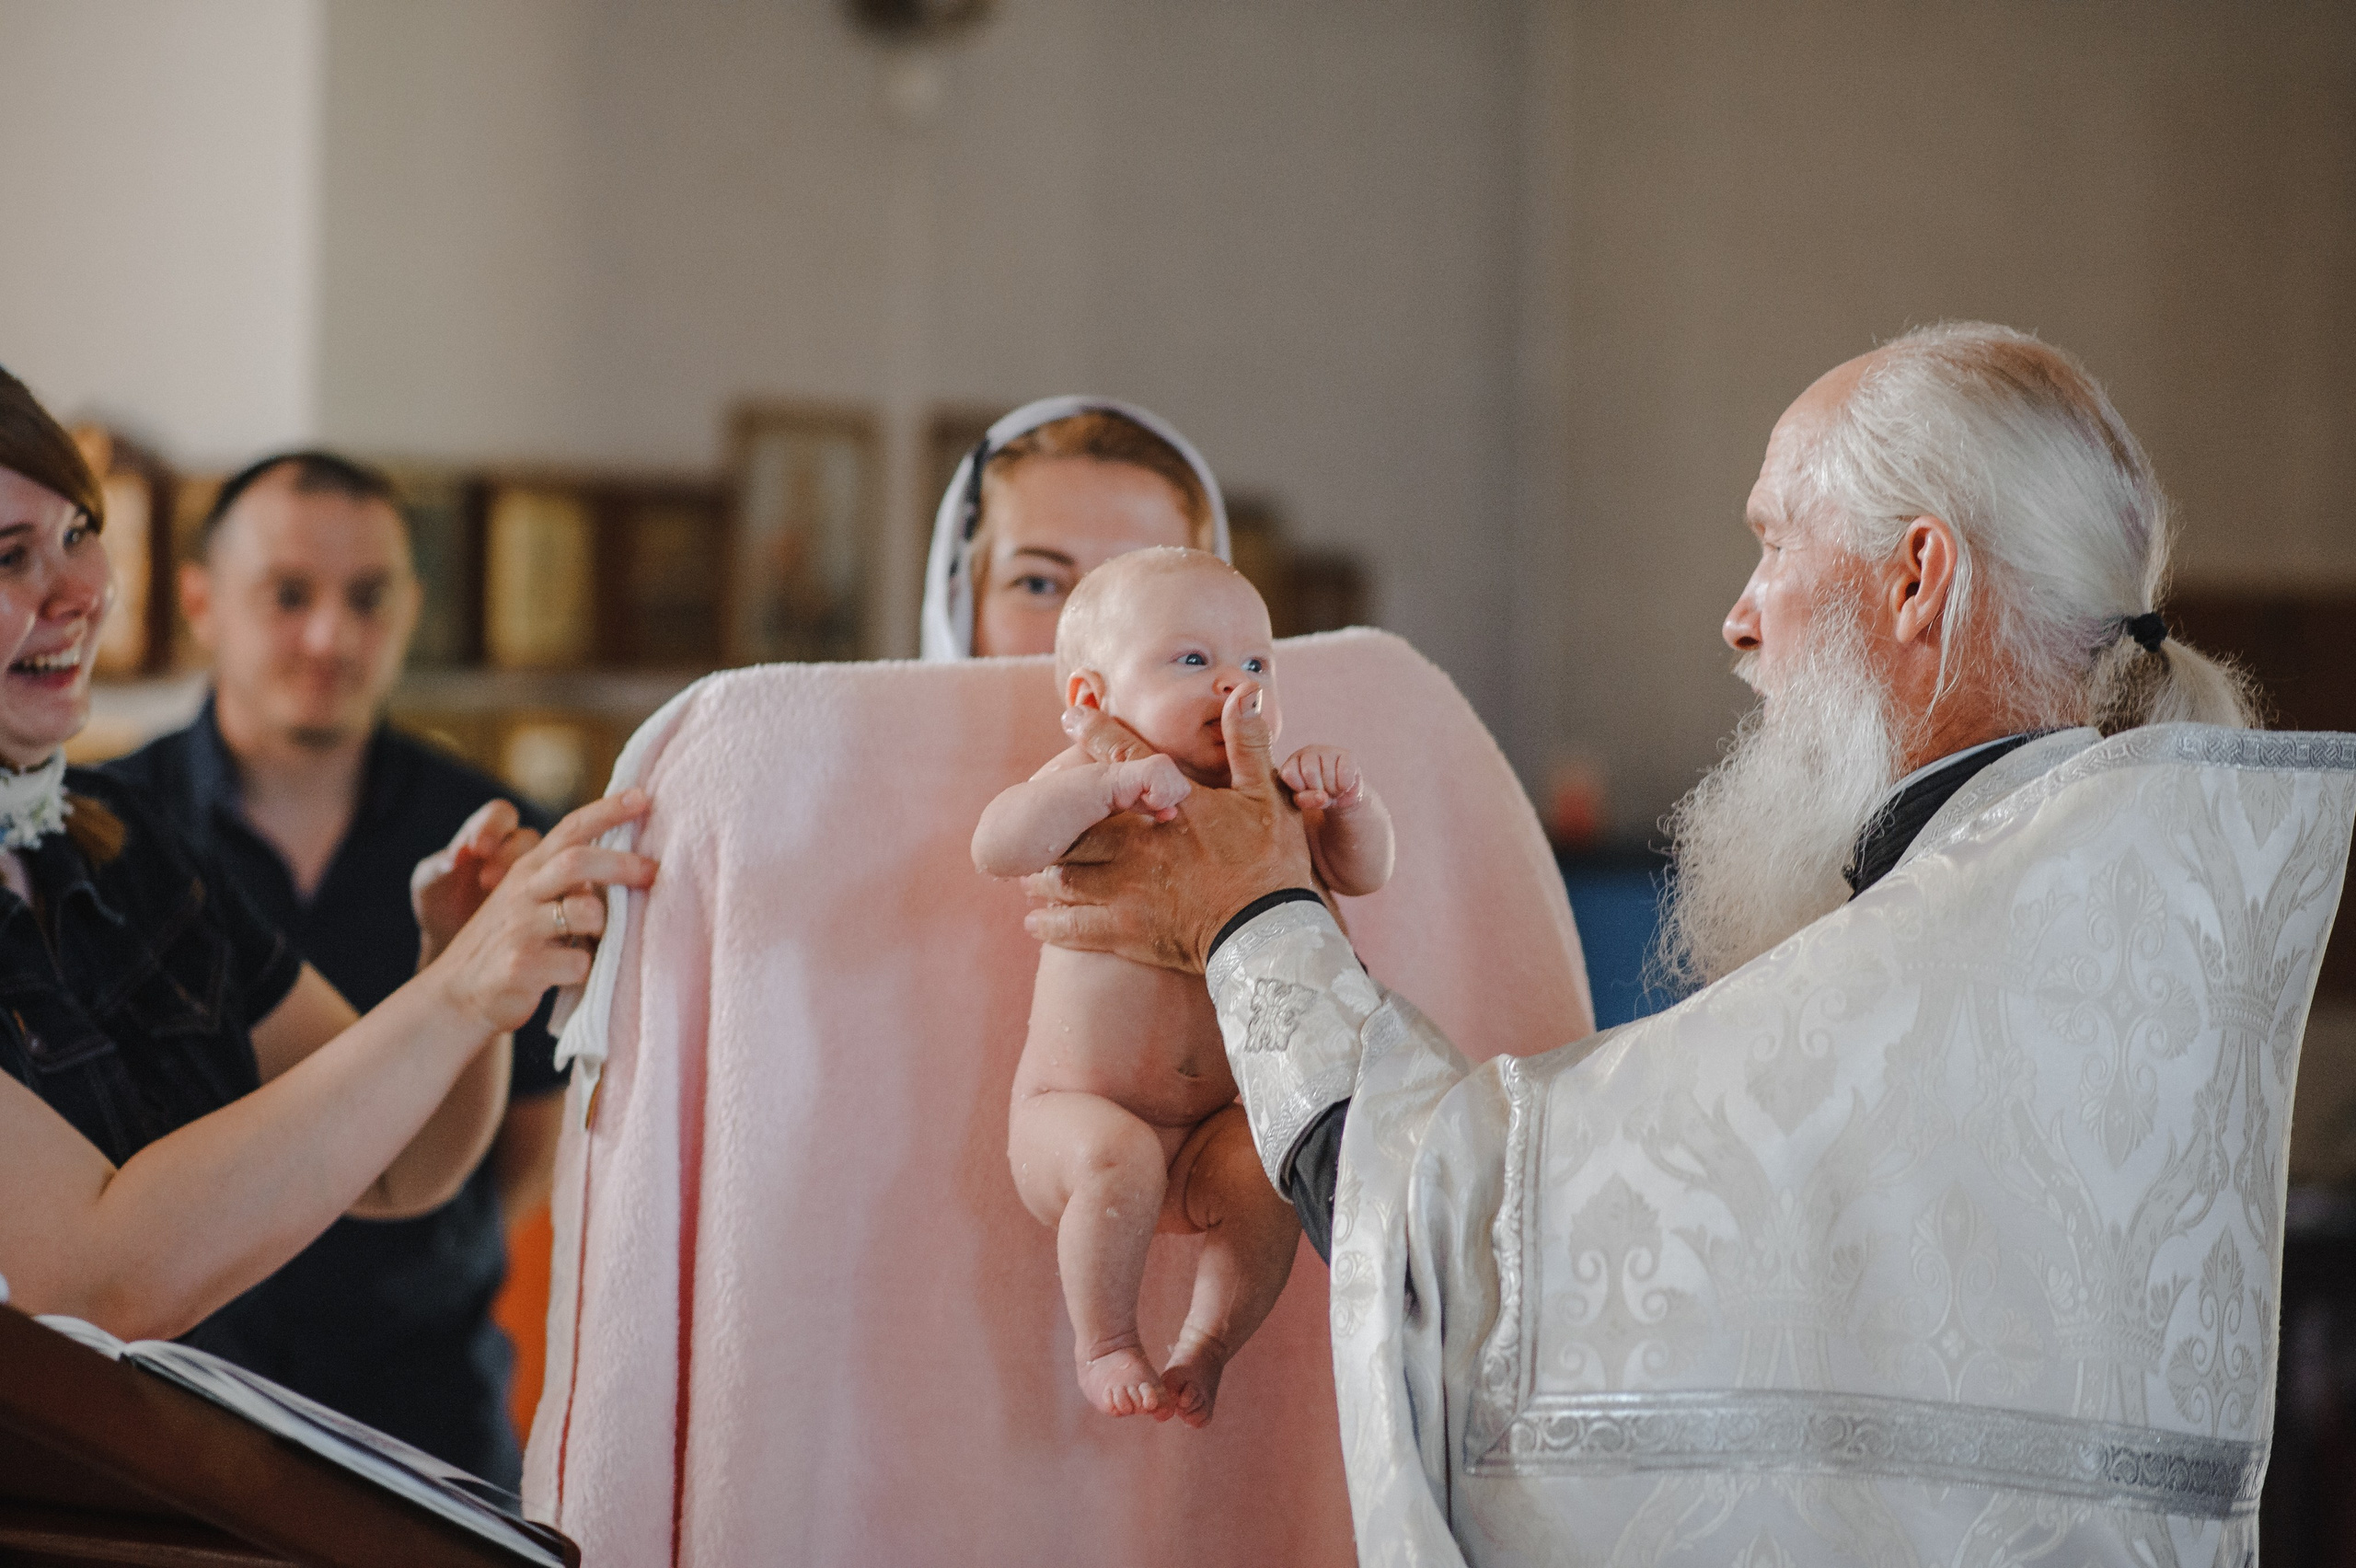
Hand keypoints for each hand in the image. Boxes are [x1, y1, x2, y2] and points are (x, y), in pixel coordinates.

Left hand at [412, 800, 541, 967]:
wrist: (452, 938)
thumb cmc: (438, 903)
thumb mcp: (427, 886)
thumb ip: (435, 870)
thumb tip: (450, 860)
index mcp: (487, 832)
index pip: (500, 813)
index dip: (493, 827)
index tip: (477, 849)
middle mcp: (516, 847)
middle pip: (527, 837)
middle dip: (510, 855)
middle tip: (487, 882)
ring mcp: (537, 873)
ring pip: (552, 862)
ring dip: (532, 880)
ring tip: (505, 904)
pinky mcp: (549, 898)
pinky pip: (561, 892)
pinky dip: (551, 901)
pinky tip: (531, 917)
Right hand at [425, 789, 658, 1032]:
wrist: (458, 995)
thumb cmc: (512, 943)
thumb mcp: (530, 900)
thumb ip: (568, 879)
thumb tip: (631, 862)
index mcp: (529, 870)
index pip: (571, 829)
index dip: (608, 810)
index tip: (644, 796)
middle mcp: (523, 892)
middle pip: (577, 862)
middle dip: (622, 864)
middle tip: (654, 872)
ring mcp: (520, 929)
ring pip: (586, 913)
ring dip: (606, 928)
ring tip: (599, 942)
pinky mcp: (522, 967)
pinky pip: (579, 963)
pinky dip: (589, 969)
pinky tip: (578, 974)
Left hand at [1024, 683, 1315, 971]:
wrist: (1270, 935)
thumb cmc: (1272, 863)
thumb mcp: (1266, 796)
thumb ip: (1248, 743)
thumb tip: (1244, 691)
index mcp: (1167, 808)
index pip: (1123, 759)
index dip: (1094, 732)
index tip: (1071, 714)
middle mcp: (1136, 845)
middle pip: (1074, 827)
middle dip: (1053, 822)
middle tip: (1032, 820)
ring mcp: (1126, 891)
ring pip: (1064, 877)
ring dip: (1043, 873)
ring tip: (1027, 873)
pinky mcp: (1125, 932)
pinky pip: (1072, 927)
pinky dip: (1049, 923)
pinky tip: (1034, 921)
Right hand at [1106, 754, 1190, 822]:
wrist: (1107, 788)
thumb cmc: (1129, 796)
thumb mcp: (1151, 806)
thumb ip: (1165, 809)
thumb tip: (1173, 813)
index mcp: (1169, 767)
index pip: (1185, 791)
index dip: (1169, 801)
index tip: (1150, 796)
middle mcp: (1166, 761)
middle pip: (1183, 792)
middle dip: (1164, 801)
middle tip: (1145, 795)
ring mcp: (1160, 762)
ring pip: (1173, 794)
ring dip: (1156, 801)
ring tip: (1141, 792)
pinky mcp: (1153, 768)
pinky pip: (1162, 795)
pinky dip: (1151, 801)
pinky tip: (1139, 792)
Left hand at [1279, 744, 1364, 812]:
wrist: (1340, 795)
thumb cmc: (1316, 797)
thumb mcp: (1306, 802)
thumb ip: (1306, 800)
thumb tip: (1322, 796)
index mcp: (1292, 763)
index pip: (1289, 773)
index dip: (1298, 788)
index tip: (1304, 792)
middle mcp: (1308, 752)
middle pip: (1310, 771)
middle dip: (1318, 789)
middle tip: (1321, 793)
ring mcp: (1328, 750)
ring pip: (1328, 773)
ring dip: (1332, 790)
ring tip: (1332, 791)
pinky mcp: (1347, 754)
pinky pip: (1345, 771)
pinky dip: (1344, 785)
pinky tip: (1343, 787)